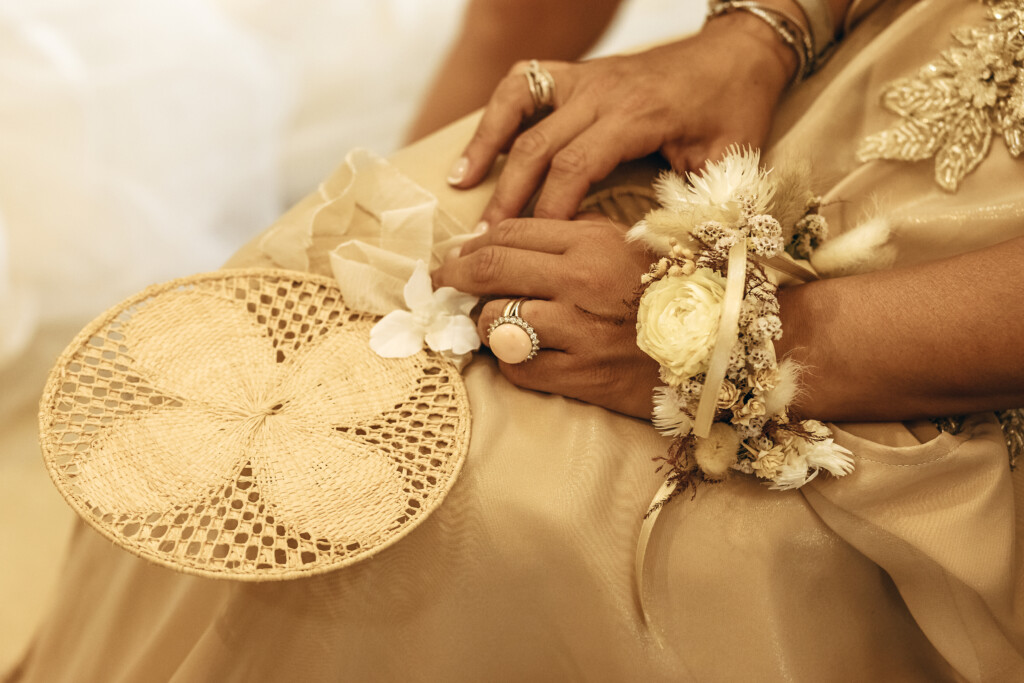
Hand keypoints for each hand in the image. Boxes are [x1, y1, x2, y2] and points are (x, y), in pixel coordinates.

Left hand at [431, 216, 659, 417]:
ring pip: (494, 322)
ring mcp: (578, 330)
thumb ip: (576, 236)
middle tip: (440, 284)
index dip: (474, 244)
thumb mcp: (630, 247)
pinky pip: (516, 368)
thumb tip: (511, 240)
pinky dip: (509, 363)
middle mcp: (581, 280)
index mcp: (592, 241)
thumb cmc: (672, 294)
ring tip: (496, 327)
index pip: (510, 232)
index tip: (459, 255)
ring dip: (485, 325)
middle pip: (490, 269)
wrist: (718, 351)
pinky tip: (522, 357)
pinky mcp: (580, 375)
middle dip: (453, 276)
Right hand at [446, 12, 796, 227]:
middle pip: (537, 146)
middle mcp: (601, 92)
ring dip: (486, 148)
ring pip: (517, 106)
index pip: (575, 167)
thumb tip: (658, 246)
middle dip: (508, 198)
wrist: (735, 53)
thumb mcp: (730, 159)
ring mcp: (584, 78)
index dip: (549, 211)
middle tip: (483, 242)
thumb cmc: (732, 109)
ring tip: (460, 188)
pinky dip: (494, 116)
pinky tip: (478, 150)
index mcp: (636, 115)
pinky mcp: (576, 73)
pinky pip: (522, 84)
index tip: (533, 249)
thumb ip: (697, 199)